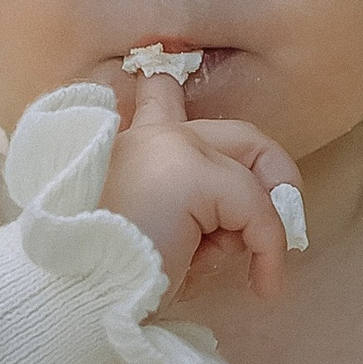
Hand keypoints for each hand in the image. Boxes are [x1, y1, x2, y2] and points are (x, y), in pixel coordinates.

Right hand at [103, 69, 303, 302]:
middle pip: (238, 134)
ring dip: (254, 228)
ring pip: (249, 175)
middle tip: (283, 213)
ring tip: (229, 269)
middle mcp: (147, 136)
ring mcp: (169, 146)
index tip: (181, 64)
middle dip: (272, 171)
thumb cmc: (112, 284)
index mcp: (125, 148)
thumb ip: (195, 217)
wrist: (79, 299)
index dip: (177, 87)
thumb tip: (246, 228)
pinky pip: (256, 209)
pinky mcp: (189, 172)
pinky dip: (269, 250)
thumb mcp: (156, 241)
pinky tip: (261, 284)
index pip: (157, 93)